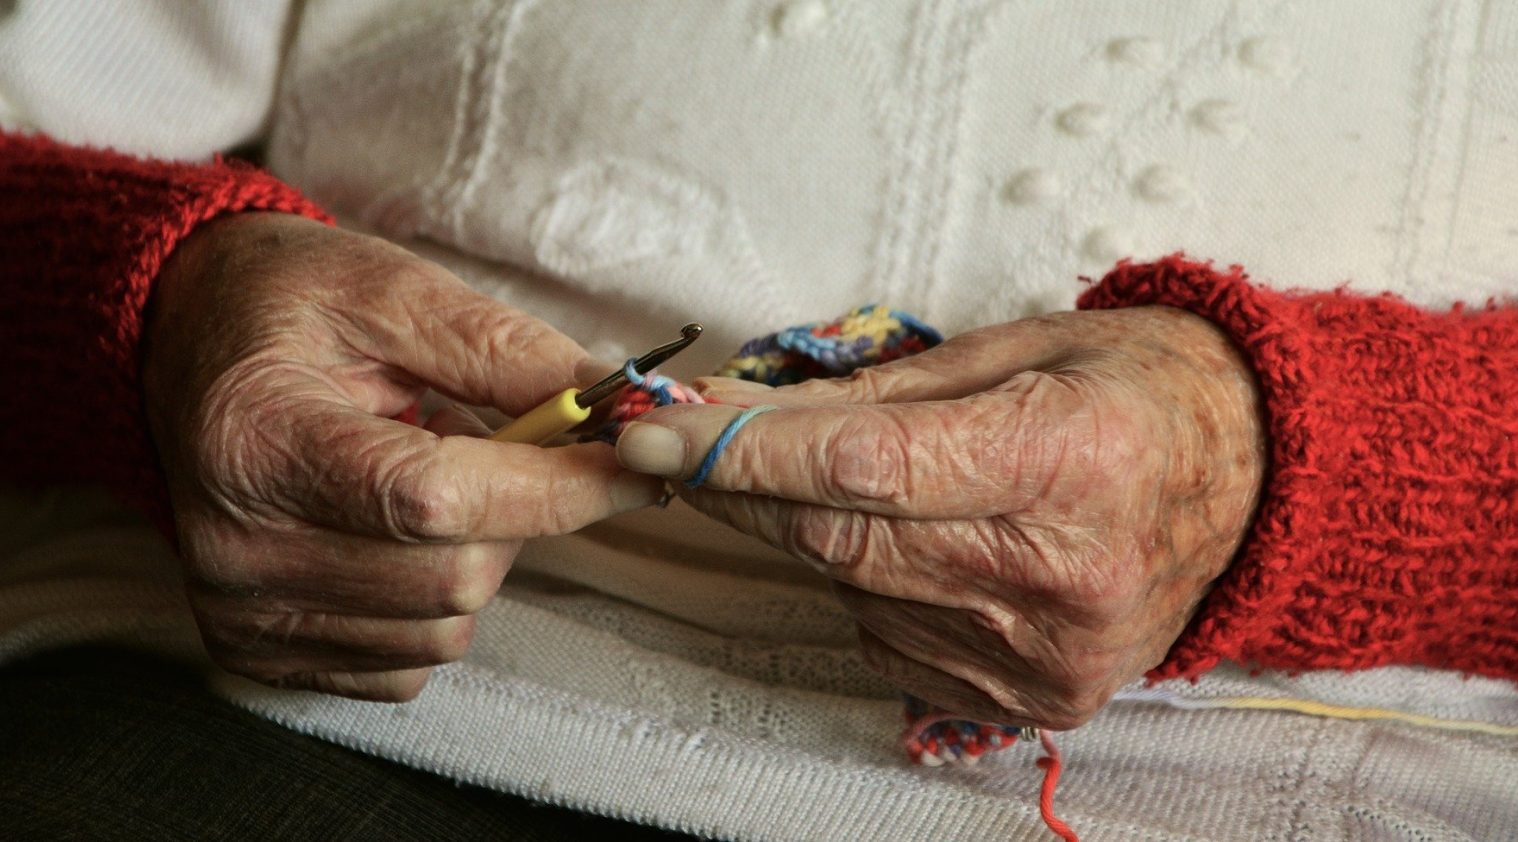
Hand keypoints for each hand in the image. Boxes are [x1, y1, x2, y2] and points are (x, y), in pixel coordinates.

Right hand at [143, 213, 661, 700]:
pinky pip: (407, 662)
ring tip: (432, 478)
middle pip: (454, 576)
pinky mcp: (260, 650)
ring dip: (480, 555)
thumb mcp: (390, 289)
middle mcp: (237, 546)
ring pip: (443, 626)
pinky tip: (399, 534)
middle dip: (520, 513)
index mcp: (259, 440)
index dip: (554, 487)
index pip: (434, 499)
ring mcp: (244, 611)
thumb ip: (501, 349)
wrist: (188, 345)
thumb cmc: (286, 308)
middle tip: (505, 446)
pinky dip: (436, 603)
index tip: (634, 463)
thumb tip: (611, 406)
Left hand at [616, 307, 1263, 728]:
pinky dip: (873, 588)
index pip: (865, 467)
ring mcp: (1053, 651)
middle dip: (747, 495)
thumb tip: (736, 413)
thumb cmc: (1136, 391)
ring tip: (858, 483)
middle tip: (692, 449)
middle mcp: (1067, 573)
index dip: (745, 455)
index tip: (660, 436)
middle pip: (844, 543)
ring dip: (816, 538)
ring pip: (858, 596)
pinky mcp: (1041, 697)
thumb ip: (870, 393)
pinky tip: (918, 543)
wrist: (1254, 481)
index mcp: (1071, 457)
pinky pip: (894, 640)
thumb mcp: (1013, 349)